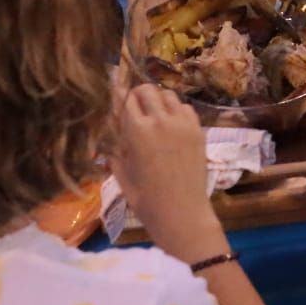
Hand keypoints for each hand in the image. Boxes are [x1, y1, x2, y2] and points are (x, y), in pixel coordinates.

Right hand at [108, 84, 226, 260]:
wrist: (182, 214)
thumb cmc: (146, 200)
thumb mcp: (121, 174)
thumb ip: (113, 148)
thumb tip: (106, 131)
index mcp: (137, 130)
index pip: (125, 98)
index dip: (118, 96)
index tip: (115, 98)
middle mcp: (160, 120)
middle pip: (147, 90)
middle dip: (138, 94)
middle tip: (134, 106)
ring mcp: (183, 124)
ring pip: (168, 95)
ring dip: (158, 99)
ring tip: (153, 113)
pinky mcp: (198, 130)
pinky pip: (186, 108)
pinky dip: (176, 109)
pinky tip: (171, 123)